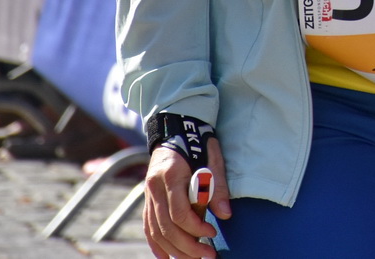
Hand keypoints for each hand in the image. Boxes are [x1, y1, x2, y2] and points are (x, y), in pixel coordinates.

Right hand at [142, 137, 230, 258]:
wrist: (176, 128)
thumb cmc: (198, 142)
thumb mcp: (212, 158)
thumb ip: (217, 186)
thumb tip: (226, 214)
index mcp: (170, 174)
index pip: (179, 211)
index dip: (195, 227)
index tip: (212, 232)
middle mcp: (154, 187)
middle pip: (167, 226)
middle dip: (188, 246)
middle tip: (208, 255)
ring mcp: (148, 194)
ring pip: (156, 230)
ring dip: (175, 250)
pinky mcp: (148, 199)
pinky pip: (148, 227)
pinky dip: (157, 244)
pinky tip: (167, 257)